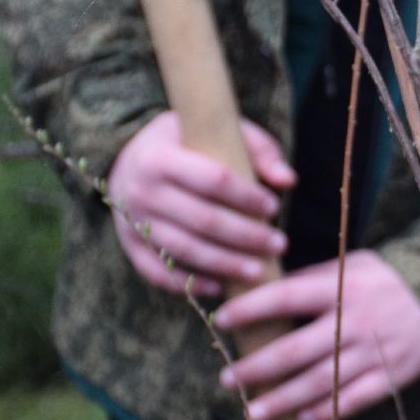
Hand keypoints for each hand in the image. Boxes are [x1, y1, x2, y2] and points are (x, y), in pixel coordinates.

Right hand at [108, 110, 295, 295]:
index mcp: (160, 157)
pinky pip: (159, 272)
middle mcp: (140, 191)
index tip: (274, 207)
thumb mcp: (218, 133)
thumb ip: (258, 150)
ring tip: (259, 271)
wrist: (132, 158)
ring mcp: (131, 222)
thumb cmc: (188, 144)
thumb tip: (288, 181)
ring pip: (184, 250)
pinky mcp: (130, 246)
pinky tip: (221, 287)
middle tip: (280, 244)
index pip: (213, 180)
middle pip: (203, 220)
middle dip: (246, 236)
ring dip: (225, 264)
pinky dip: (190, 284)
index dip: (247, 197)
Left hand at [214, 250, 419, 419]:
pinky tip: (302, 419)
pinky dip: (327, 411)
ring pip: (320, 383)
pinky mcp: (393, 375)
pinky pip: (355, 399)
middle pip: (295, 352)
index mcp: (342, 288)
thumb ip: (312, 279)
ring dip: (282, 400)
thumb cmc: (391, 278)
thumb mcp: (353, 264)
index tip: (223, 320)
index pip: (286, 298)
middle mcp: (355, 322)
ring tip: (253, 413)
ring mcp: (374, 352)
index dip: (251, 309)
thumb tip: (263, 291)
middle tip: (227, 379)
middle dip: (256, 368)